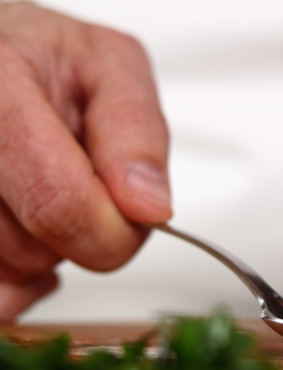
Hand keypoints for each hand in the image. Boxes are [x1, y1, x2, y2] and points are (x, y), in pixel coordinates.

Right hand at [0, 3, 171, 321]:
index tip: (133, 215)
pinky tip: (23, 231)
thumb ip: (135, 132)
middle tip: (77, 181)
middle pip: (34, 250)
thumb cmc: (43, 57)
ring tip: (39, 187)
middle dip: (81, 233)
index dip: (112, 231)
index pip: (61, 204)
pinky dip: (16, 280)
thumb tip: (149, 207)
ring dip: (42, 248)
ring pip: (9, 272)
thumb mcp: (110, 66)